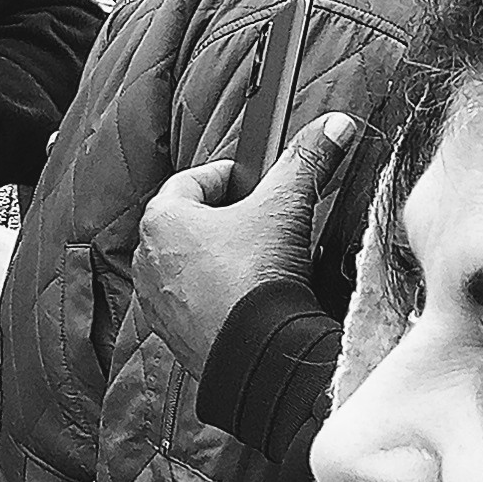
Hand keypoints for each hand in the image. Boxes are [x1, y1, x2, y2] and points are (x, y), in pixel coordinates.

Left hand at [133, 112, 357, 380]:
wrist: (255, 355)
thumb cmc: (255, 277)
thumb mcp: (286, 206)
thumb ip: (307, 160)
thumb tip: (334, 126)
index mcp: (162, 219)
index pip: (193, 180)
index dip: (230, 176)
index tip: (257, 182)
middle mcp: (149, 258)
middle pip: (191, 222)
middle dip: (227, 218)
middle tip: (264, 220)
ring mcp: (157, 300)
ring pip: (191, 264)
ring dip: (222, 258)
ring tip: (263, 260)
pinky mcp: (172, 333)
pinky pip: (195, 301)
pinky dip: (219, 294)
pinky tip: (251, 297)